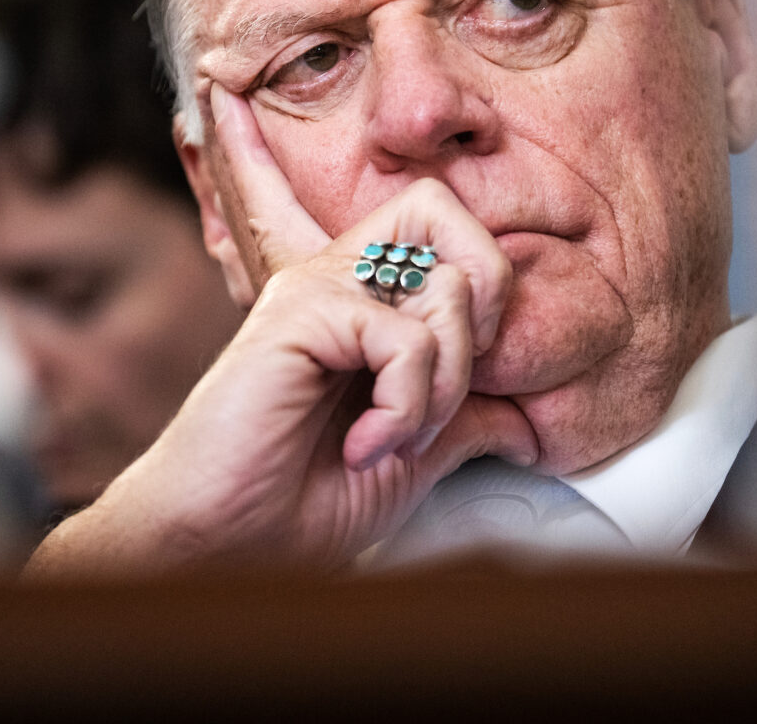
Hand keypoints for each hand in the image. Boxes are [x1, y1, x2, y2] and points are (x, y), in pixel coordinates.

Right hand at [25, 84, 537, 575]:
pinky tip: (365, 445)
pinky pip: (404, 337)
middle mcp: (340, 276)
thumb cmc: (297, 501)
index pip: (449, 227)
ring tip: (397, 436)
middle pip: (446, 212)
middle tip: (450, 382)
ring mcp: (317, 289)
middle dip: (483, 302)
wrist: (225, 544)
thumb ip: (467, 419)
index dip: (489, 287)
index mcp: (366, 295)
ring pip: (444, 284)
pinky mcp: (299, 315)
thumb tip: (531, 419)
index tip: (471, 375)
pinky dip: (405, 406)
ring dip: (444, 382)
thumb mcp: (412, 456)